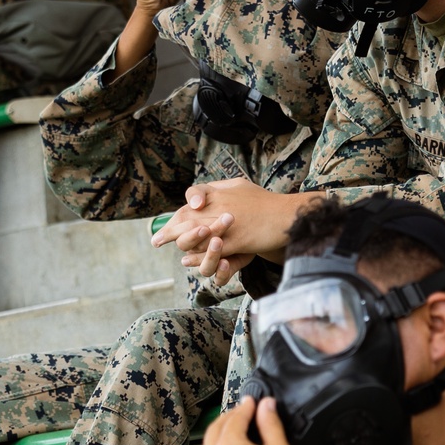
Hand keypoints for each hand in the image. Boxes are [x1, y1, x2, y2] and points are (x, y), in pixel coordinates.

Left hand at [151, 179, 309, 265]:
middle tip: (157, 239)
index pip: (194, 194)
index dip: (181, 206)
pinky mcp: (237, 240)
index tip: (171, 218)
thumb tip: (200, 196)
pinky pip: (211, 248)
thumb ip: (220, 188)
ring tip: (167, 248)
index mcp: (223, 191)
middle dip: (169, 228)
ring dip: (178, 240)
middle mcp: (221, 205)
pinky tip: (187, 259)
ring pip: (195, 232)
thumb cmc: (265, 202)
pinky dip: (197, 254)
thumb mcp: (241, 186)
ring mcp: (228, 224)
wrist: (288, 215)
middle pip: (187, 215)